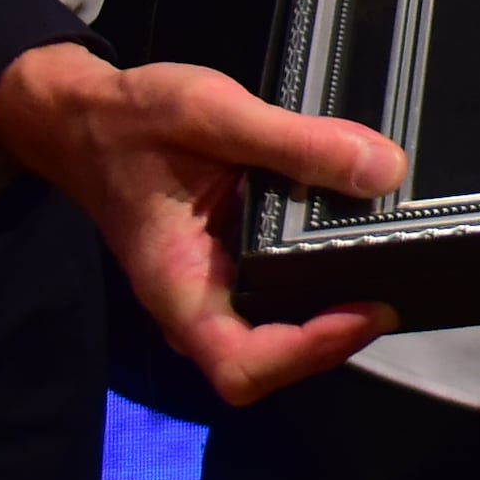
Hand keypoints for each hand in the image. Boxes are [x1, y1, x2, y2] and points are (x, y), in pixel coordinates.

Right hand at [0, 41, 406, 405]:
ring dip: (330, 314)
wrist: (87, 119)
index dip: (310, 352)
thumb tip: (382, 170)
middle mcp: (194, 305)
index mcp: (178, 284)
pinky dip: (316, 282)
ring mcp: (210, 292)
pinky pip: (275, 297)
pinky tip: (350, 246)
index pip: (242, 366)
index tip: (365, 311)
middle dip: (334, 336)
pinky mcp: (227, 271)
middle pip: (270, 361)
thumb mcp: (213, 114)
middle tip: (393, 287)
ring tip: (384, 270)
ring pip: (276, 334)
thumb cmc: (132, 121)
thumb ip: (297, 143)